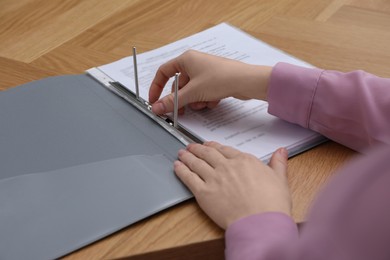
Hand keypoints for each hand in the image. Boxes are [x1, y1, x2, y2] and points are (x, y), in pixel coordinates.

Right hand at [149, 50, 271, 114]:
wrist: (246, 81)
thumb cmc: (220, 78)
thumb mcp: (192, 92)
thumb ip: (172, 102)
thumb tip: (156, 108)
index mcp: (186, 59)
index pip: (163, 72)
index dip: (156, 87)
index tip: (154, 101)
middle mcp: (194, 63)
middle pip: (178, 85)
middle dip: (180, 100)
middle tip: (178, 113)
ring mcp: (205, 72)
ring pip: (191, 91)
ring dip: (194, 101)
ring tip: (201, 104)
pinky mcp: (214, 81)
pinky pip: (202, 93)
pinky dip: (205, 100)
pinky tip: (213, 101)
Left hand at [174, 141, 291, 228]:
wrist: (260, 222)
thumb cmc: (271, 204)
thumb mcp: (280, 179)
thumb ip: (278, 163)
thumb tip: (281, 152)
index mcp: (244, 161)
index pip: (225, 150)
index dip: (214, 147)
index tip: (209, 146)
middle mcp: (227, 166)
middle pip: (208, 154)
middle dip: (198, 149)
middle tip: (191, 146)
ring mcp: (214, 178)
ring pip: (196, 163)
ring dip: (187, 156)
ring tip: (181, 153)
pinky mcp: (203, 192)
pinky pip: (189, 178)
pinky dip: (181, 170)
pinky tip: (177, 166)